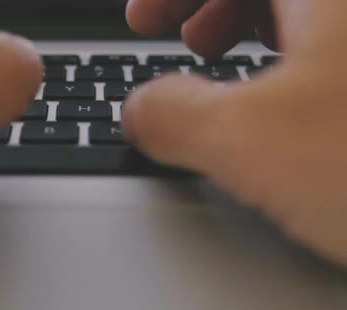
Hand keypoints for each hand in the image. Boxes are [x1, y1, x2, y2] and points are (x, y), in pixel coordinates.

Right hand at [124, 0, 346, 266]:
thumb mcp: (251, 140)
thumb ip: (172, 114)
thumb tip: (139, 112)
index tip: (141, 22)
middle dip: (213, 8)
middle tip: (186, 42)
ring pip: (307, 20)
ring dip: (255, 37)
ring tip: (234, 73)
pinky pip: (330, 60)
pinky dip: (293, 73)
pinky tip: (287, 115)